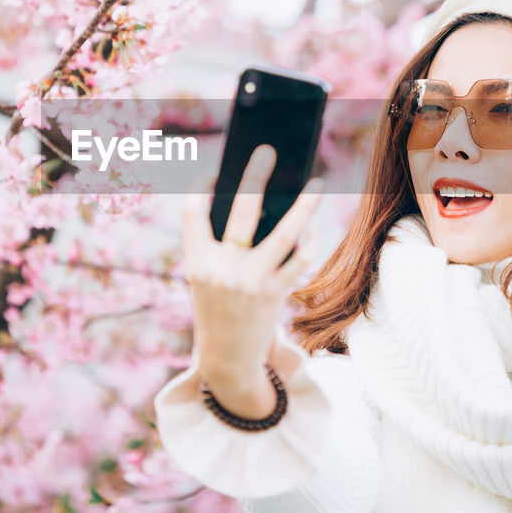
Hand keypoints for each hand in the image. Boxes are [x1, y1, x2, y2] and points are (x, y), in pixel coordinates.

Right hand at [181, 143, 324, 396]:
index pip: (193, 215)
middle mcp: (223, 270)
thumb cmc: (217, 311)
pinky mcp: (276, 293)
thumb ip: (221, 247)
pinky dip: (308, 240)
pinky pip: (300, 259)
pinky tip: (312, 227)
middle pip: (242, 211)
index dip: (201, 189)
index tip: (213, 171)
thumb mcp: (206, 280)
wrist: (227, 361)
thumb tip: (258, 203)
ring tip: (318, 182)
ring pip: (285, 233)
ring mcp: (252, 282)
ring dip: (305, 205)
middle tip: (266, 151)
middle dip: (255, 176)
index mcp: (196, 263)